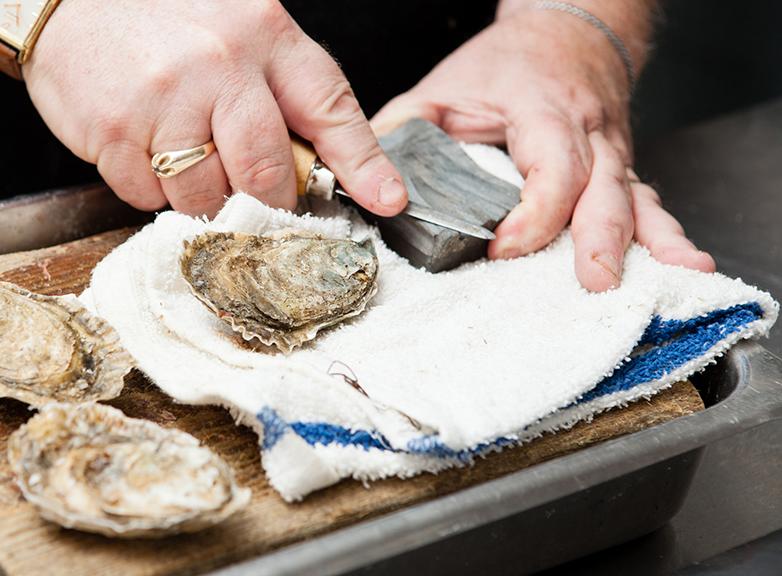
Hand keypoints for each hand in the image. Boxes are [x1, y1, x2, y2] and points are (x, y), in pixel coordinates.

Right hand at [21, 0, 406, 218]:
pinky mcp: (113, 130)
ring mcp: (163, 100)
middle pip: (268, 172)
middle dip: (271, 199)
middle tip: (261, 198)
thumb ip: (281, 85)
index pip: (330, 107)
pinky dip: (151, 187)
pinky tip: (144, 145)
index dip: (364, 164)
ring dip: (204, 194)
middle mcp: (219, 65)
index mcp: (264, 34)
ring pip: (207, 195)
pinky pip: (149, 196)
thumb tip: (324, 164)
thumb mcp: (240, 27)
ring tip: (186, 153)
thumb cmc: (162, 17)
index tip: (389, 200)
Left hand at [370, 7, 713, 290]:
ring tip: (673, 279)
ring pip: (637, 199)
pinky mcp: (622, 172)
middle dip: (601, 238)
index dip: (533, 212)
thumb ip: (403, 132)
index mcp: (543, 112)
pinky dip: (669, 238)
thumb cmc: (503, 67)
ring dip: (652, 244)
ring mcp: (613, 154)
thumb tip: (371, 183)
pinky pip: (649, 205)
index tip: (504, 247)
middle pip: (604, 188)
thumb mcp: (442, 89)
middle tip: (595, 282)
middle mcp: (590, 134)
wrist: (564, 35)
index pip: (550, 166)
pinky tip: (687, 267)